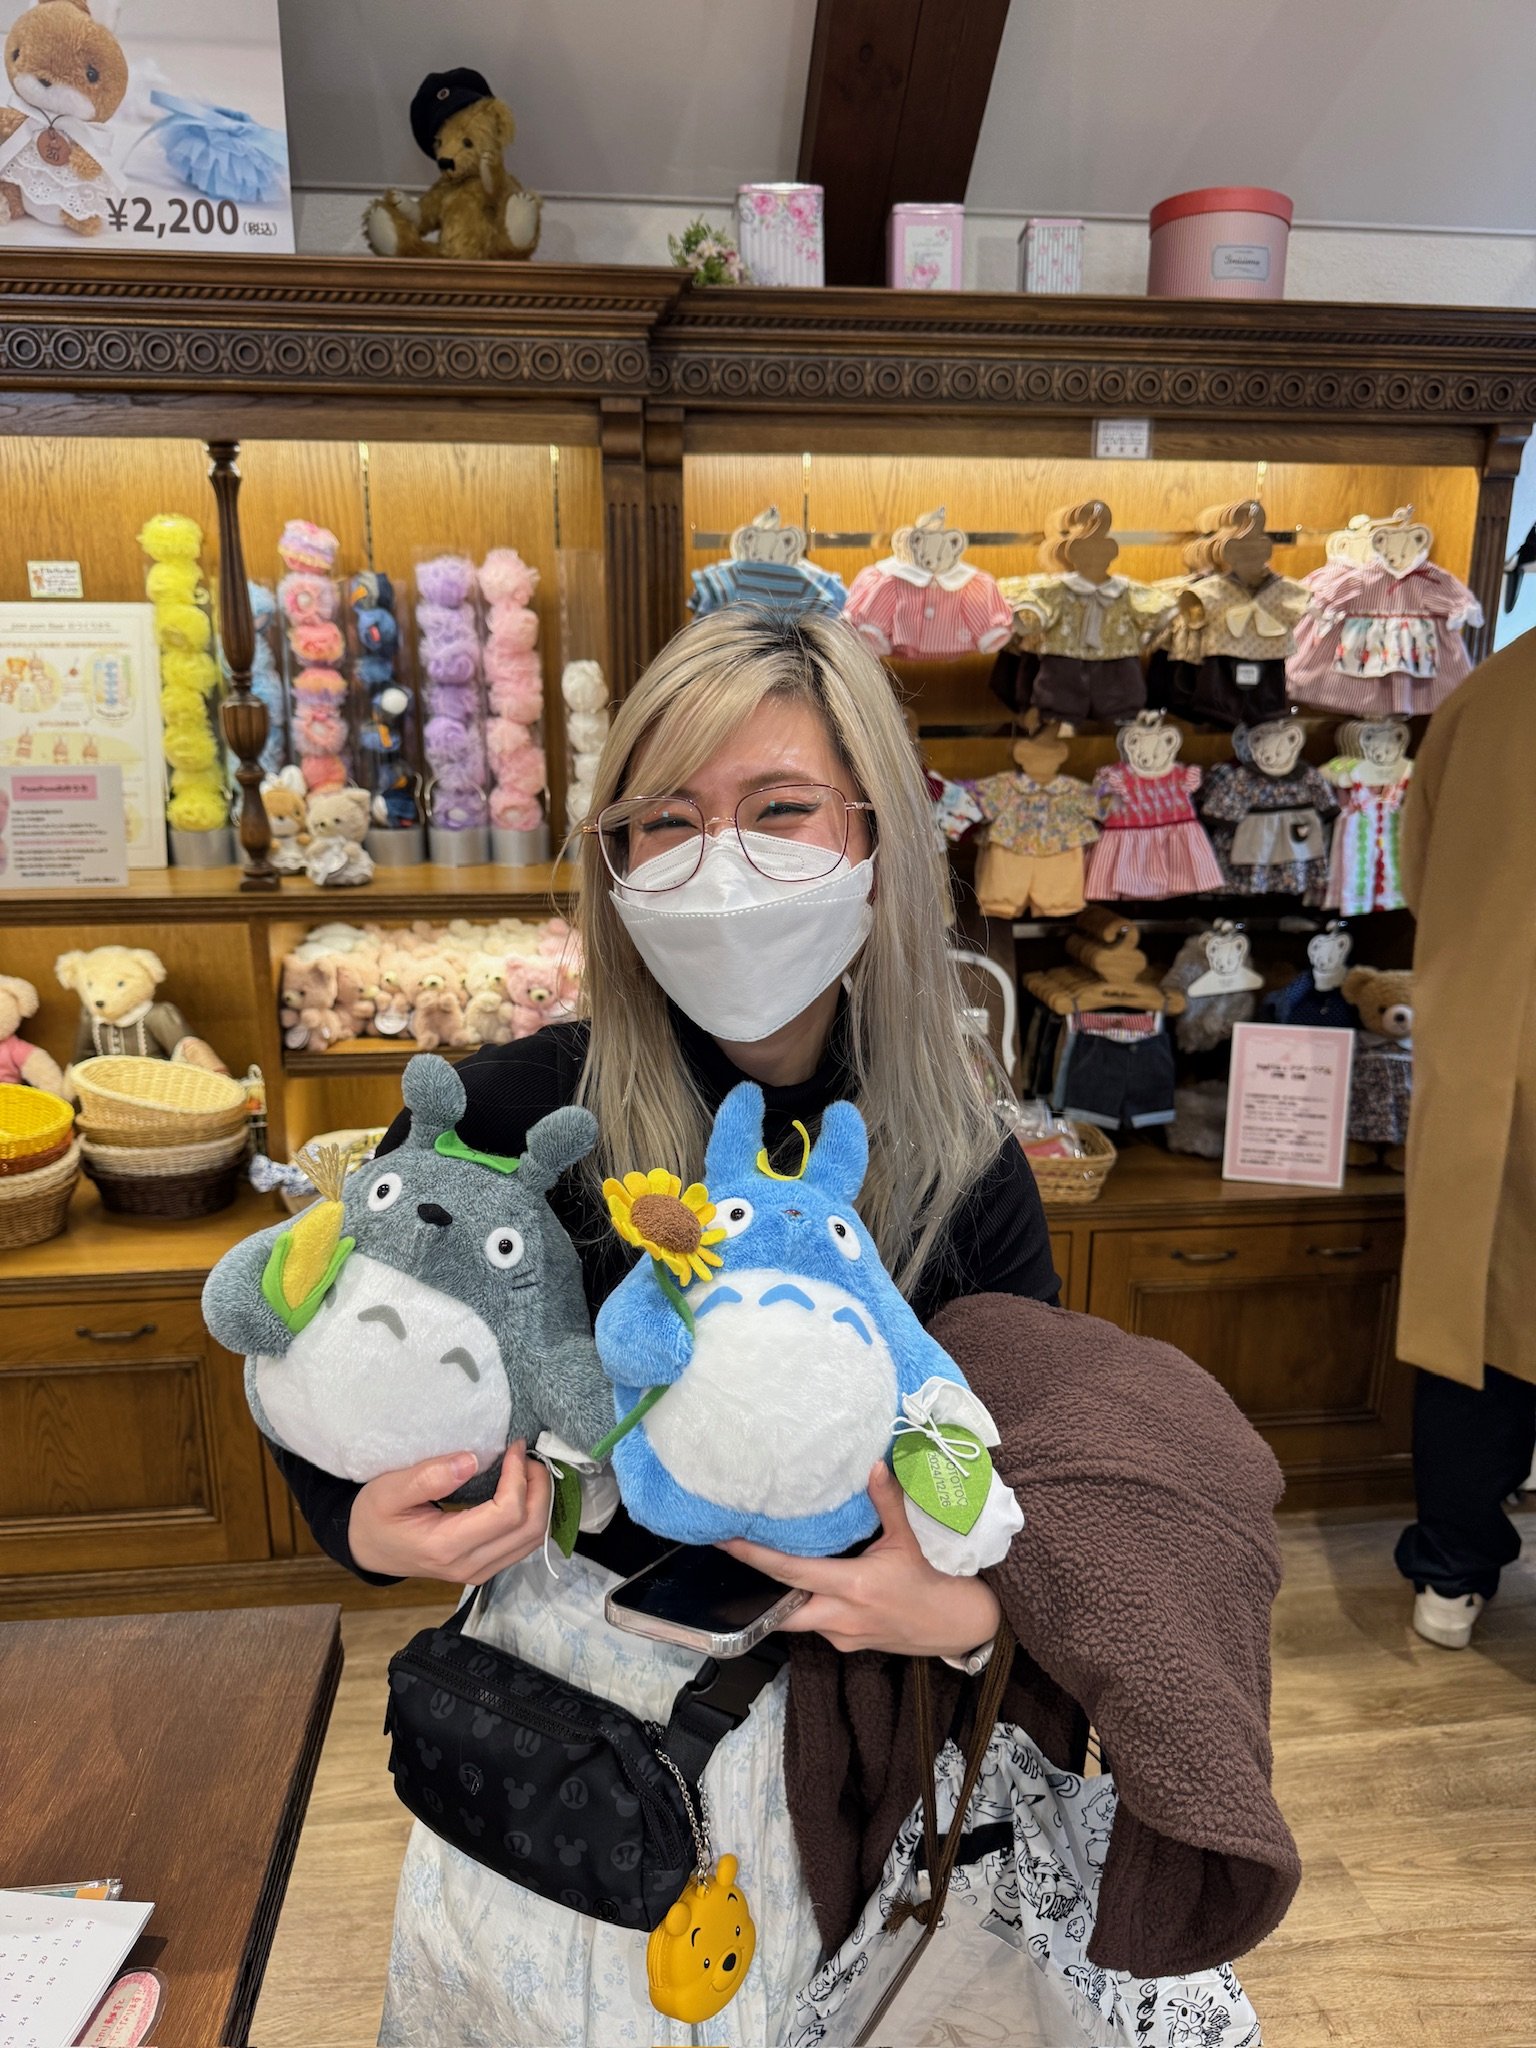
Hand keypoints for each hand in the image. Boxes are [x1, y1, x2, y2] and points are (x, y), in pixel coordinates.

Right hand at [348, 1442, 552, 1584]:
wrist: (367, 1549)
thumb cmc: (375, 1516)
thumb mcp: (389, 1490)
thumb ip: (428, 1477)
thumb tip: (471, 1461)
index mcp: (446, 1546)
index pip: (507, 1514)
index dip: (519, 1477)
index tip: (514, 1448)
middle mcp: (468, 1565)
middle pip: (530, 1529)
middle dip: (539, 1487)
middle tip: (527, 1455)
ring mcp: (478, 1571)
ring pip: (532, 1540)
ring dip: (540, 1501)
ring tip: (527, 1468)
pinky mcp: (484, 1568)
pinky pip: (522, 1544)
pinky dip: (531, 1515)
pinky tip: (521, 1490)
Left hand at [722, 1461, 1001, 1658]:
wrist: (955, 1624)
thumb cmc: (931, 1580)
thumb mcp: (908, 1538)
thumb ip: (886, 1503)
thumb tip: (874, 1465)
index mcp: (853, 1586)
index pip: (791, 1572)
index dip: (756, 1558)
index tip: (728, 1543)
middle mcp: (841, 1616)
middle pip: (780, 1611)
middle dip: (756, 1591)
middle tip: (735, 1561)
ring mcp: (843, 1636)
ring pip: (797, 1620)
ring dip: (784, 1599)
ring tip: (768, 1570)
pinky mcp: (847, 1646)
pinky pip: (817, 1626)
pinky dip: (808, 1607)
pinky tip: (808, 1588)